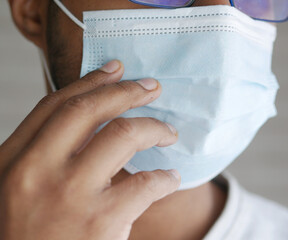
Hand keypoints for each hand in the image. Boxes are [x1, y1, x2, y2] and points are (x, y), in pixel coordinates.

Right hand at [0, 60, 180, 239]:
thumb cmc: (32, 235)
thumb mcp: (23, 189)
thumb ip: (49, 154)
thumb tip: (94, 121)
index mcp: (12, 160)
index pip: (55, 105)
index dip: (89, 82)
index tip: (116, 69)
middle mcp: (34, 171)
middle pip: (88, 110)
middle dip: (126, 91)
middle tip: (152, 87)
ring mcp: (67, 195)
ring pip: (123, 135)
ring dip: (155, 128)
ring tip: (170, 132)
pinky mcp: (99, 222)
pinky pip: (146, 183)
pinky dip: (165, 177)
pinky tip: (170, 178)